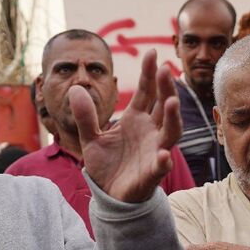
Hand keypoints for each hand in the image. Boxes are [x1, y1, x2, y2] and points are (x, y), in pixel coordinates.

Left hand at [69, 49, 180, 202]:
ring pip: (170, 132)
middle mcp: (150, 132)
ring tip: (172, 103)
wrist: (109, 195)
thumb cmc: (106, 166)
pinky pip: (161, 166)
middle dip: (166, 89)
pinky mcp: (152, 174)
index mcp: (136, 119)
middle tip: (165, 70)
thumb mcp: (90, 138)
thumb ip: (85, 116)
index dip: (150, 73)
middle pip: (163, 106)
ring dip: (173, 118)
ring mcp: (154, 151)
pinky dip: (163, 161)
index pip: (147, 92)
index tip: (152, 53)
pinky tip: (164, 156)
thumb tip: (75, 89)